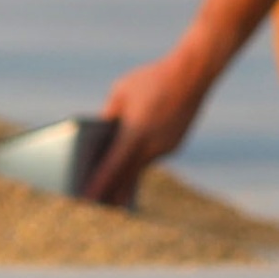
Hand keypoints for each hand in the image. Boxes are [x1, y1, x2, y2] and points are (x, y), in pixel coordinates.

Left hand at [75, 48, 219, 210]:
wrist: (192, 73)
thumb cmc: (151, 79)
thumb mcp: (121, 92)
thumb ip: (109, 116)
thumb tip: (100, 135)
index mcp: (135, 134)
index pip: (112, 167)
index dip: (98, 185)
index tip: (86, 200)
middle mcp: (152, 146)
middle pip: (127, 174)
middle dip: (112, 189)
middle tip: (96, 203)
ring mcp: (166, 147)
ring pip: (141, 164)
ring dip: (127, 172)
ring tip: (109, 182)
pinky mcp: (175, 144)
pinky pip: (153, 155)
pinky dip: (141, 157)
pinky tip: (130, 157)